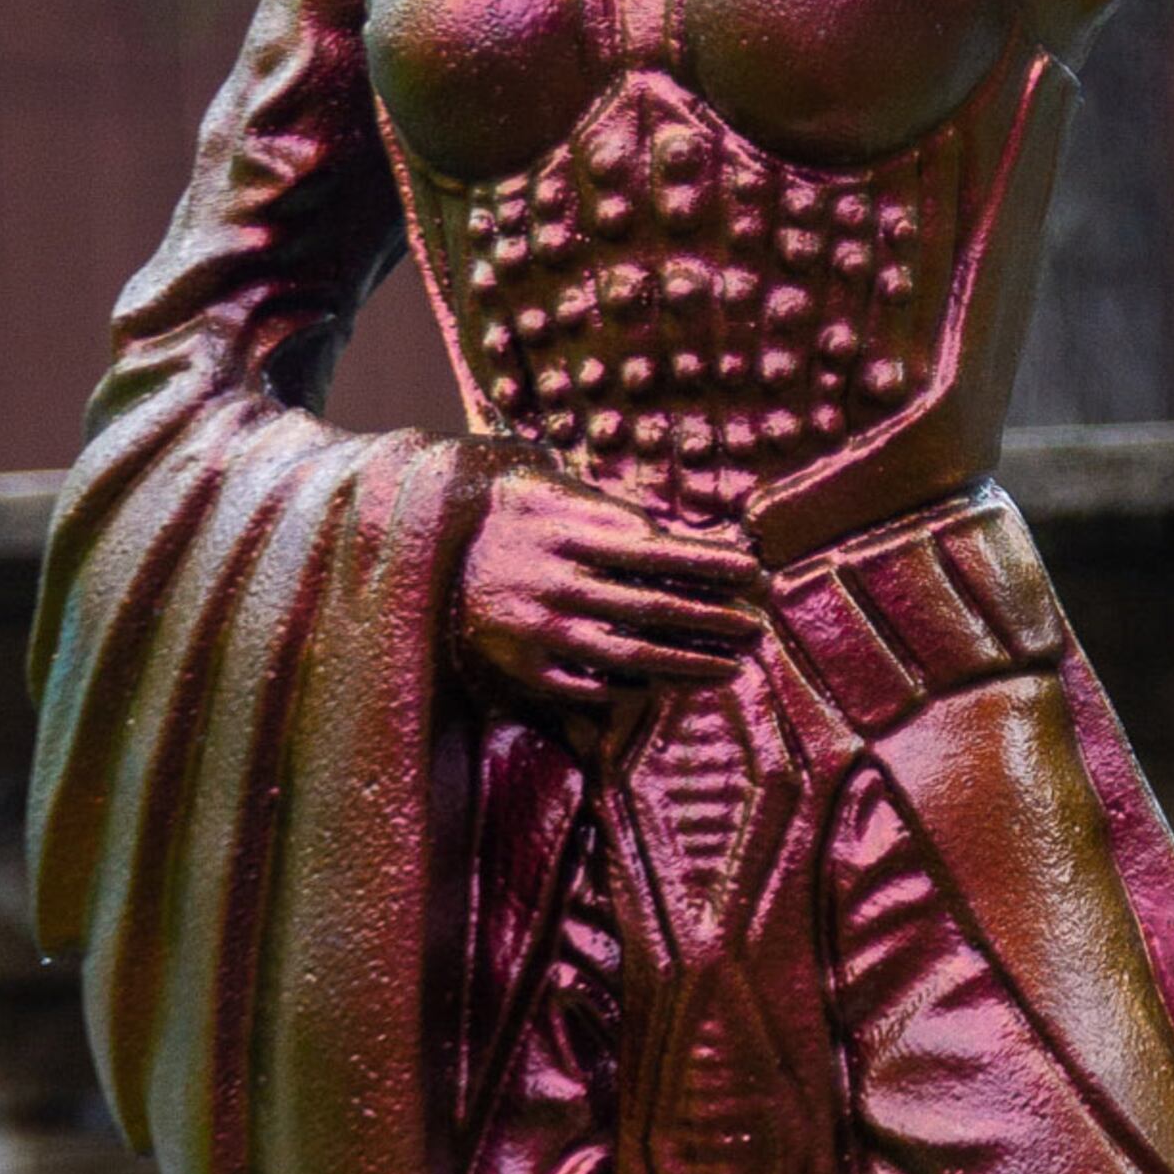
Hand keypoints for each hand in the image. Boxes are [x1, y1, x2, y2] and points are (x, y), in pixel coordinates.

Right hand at [454, 471, 762, 720]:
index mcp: (563, 530)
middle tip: (756, 624)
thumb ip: (609, 509)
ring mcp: (537, 629)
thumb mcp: (548, 488)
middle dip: (713, 617)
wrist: (416, 549)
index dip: (709, 562)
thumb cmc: (500, 512)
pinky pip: (591, 684)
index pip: (656, 551)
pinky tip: (667, 682)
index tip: (753, 571)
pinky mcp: (521, 667)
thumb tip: (675, 534)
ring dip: (689, 661)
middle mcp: (553, 581)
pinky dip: (633, 685)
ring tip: (732, 665)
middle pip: (652, 606)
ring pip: (631, 653)